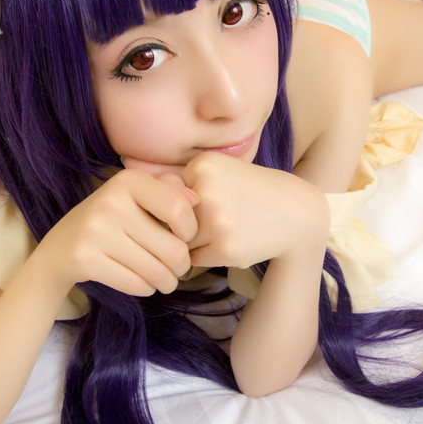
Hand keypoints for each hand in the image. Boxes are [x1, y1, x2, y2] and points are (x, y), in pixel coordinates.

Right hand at [35, 169, 197, 296]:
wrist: (59, 247)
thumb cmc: (111, 221)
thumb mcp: (135, 197)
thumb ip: (169, 191)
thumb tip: (196, 199)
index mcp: (128, 180)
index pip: (179, 208)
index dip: (190, 230)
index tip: (184, 238)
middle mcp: (110, 201)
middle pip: (172, 248)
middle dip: (181, 266)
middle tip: (177, 268)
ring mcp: (95, 230)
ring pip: (156, 271)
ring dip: (167, 281)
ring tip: (165, 280)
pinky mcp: (85, 259)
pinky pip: (136, 284)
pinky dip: (146, 288)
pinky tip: (144, 283)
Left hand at [125, 153, 329, 269]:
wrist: (296, 215)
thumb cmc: (251, 190)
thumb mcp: (218, 170)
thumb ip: (175, 173)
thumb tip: (126, 164)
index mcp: (203, 165)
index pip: (164, 193)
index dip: (175, 203)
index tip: (197, 203)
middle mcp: (207, 191)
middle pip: (169, 219)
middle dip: (180, 226)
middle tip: (211, 221)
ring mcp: (217, 222)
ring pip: (179, 242)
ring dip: (192, 243)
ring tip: (224, 230)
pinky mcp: (225, 249)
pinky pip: (194, 259)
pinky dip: (206, 256)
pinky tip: (231, 242)